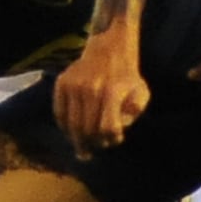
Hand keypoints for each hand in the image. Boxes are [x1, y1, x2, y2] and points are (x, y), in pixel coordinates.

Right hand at [53, 31, 149, 158]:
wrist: (109, 48)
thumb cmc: (126, 76)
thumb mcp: (141, 92)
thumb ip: (136, 110)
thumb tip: (121, 127)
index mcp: (112, 92)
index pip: (108, 128)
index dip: (112, 139)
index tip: (115, 141)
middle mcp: (91, 89)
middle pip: (87, 130)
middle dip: (92, 145)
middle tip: (93, 152)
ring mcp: (74, 86)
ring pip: (71, 125)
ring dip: (77, 140)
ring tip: (82, 149)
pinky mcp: (62, 83)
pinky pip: (59, 113)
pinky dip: (64, 127)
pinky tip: (71, 133)